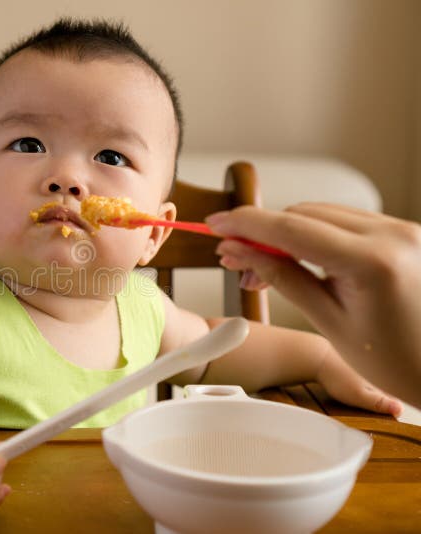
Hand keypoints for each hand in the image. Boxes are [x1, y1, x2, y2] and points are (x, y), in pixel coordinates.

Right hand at [206, 203, 420, 407]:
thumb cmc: (399, 361)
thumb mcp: (329, 322)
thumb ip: (282, 278)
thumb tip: (238, 251)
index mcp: (372, 261)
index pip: (291, 228)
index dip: (246, 224)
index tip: (216, 224)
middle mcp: (393, 234)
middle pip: (305, 214)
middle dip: (263, 233)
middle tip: (234, 260)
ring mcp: (403, 230)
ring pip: (323, 215)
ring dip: (287, 234)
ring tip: (264, 268)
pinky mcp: (405, 233)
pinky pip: (347, 223)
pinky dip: (316, 236)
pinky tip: (299, 260)